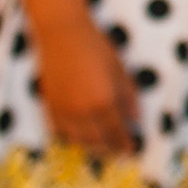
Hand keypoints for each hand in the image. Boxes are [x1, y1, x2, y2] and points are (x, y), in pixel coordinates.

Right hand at [35, 17, 138, 156]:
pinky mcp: (49, 106)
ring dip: (91, 147)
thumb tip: (137, 119)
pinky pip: (60, 131)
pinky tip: (80, 137)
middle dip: (110, 149)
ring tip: (102, 148)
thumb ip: (129, 96)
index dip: (125, 143)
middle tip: (119, 153)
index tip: (133, 150)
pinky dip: (72, 138)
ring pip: (78, 140)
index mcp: (104, 102)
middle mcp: (82, 111)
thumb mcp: (120, 70)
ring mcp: (63, 111)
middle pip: (98, 141)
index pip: (117, 132)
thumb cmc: (96, 47)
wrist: (62, 34)